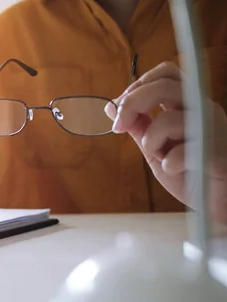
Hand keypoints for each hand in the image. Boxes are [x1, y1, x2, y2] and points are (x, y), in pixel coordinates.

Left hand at [105, 61, 226, 222]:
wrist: (219, 202)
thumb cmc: (190, 175)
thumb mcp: (155, 149)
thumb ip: (138, 127)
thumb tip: (110, 107)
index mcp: (189, 105)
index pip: (166, 74)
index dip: (138, 85)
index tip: (119, 108)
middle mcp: (204, 110)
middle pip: (165, 85)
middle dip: (132, 103)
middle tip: (118, 126)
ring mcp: (213, 130)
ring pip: (169, 119)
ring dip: (151, 140)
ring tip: (161, 157)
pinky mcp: (218, 155)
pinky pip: (182, 152)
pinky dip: (170, 164)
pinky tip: (178, 171)